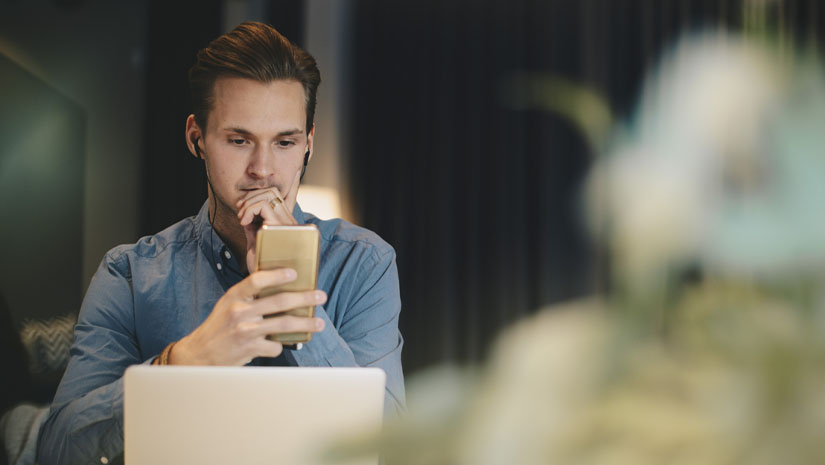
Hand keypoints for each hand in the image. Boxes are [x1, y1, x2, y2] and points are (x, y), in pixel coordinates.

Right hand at [170, 268, 326, 364]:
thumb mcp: (228, 304)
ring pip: (283, 325)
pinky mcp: (250, 349)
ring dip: (306, 323)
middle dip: (304, 298)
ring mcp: (245, 331)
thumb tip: (281, 288)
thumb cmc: (219, 327)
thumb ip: (249, 296)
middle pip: (279, 302)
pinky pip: (275, 346)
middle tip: (321, 296)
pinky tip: (278, 345)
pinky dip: (279, 346)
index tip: (294, 273)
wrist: (199, 354)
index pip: (256, 280)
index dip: (277, 275)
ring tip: (319, 323)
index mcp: (234, 296)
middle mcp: (239, 312)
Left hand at [237, 169, 301, 271]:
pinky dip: (250, 209)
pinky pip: (265, 206)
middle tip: (240, 212)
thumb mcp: (257, 243)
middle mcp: (290, 222)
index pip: (275, 196)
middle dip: (252, 197)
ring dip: (250, 203)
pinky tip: (244, 222)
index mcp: (286, 225)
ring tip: (242, 218)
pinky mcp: (281, 228)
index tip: (242, 210)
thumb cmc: (263, 269)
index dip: (256, 197)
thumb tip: (247, 212)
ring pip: (269, 194)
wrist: (267, 287)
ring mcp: (288, 224)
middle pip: (272, 191)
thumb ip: (255, 228)